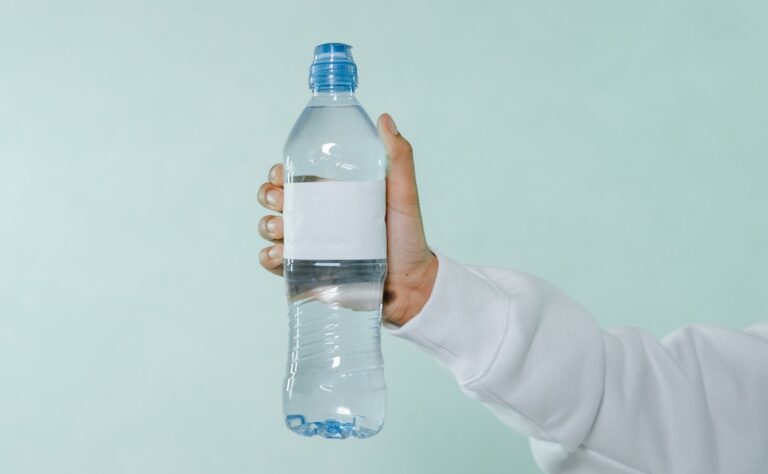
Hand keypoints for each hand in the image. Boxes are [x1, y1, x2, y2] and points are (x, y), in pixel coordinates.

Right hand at [258, 113, 436, 326]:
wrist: (410, 284)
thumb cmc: (407, 237)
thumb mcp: (404, 194)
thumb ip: (399, 157)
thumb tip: (384, 118)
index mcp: (330, 194)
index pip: (292, 176)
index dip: (278, 172)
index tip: (282, 173)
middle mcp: (314, 217)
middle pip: (273, 199)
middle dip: (267, 195)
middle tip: (282, 201)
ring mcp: (307, 244)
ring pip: (269, 228)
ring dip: (267, 225)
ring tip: (283, 229)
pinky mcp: (304, 272)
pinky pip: (274, 262)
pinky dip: (269, 257)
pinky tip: (280, 254)